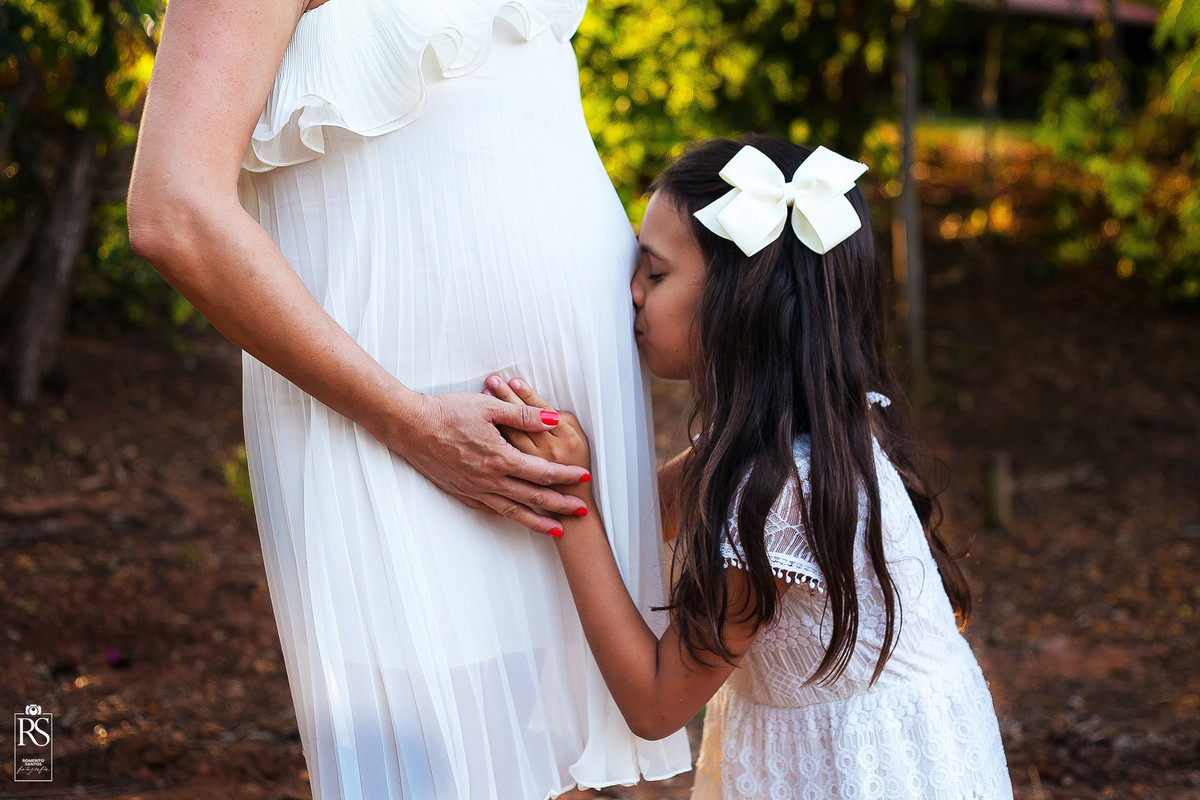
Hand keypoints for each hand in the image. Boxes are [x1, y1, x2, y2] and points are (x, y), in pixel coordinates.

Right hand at [375, 389, 589, 536]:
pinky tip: (517, 518)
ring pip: (512, 511)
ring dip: (537, 521)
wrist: (410, 427)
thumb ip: (523, 415)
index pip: (542, 472)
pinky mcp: (461, 492)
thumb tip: (553, 419)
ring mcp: (474, 490)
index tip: (584, 478)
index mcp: (500, 458)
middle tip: (581, 511)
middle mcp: (489, 480)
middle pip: (533, 497)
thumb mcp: (489, 407)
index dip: (566, 476)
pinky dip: (508, 517)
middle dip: (560, 505)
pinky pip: (490, 510)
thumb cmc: (447, 412)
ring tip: (557, 529)